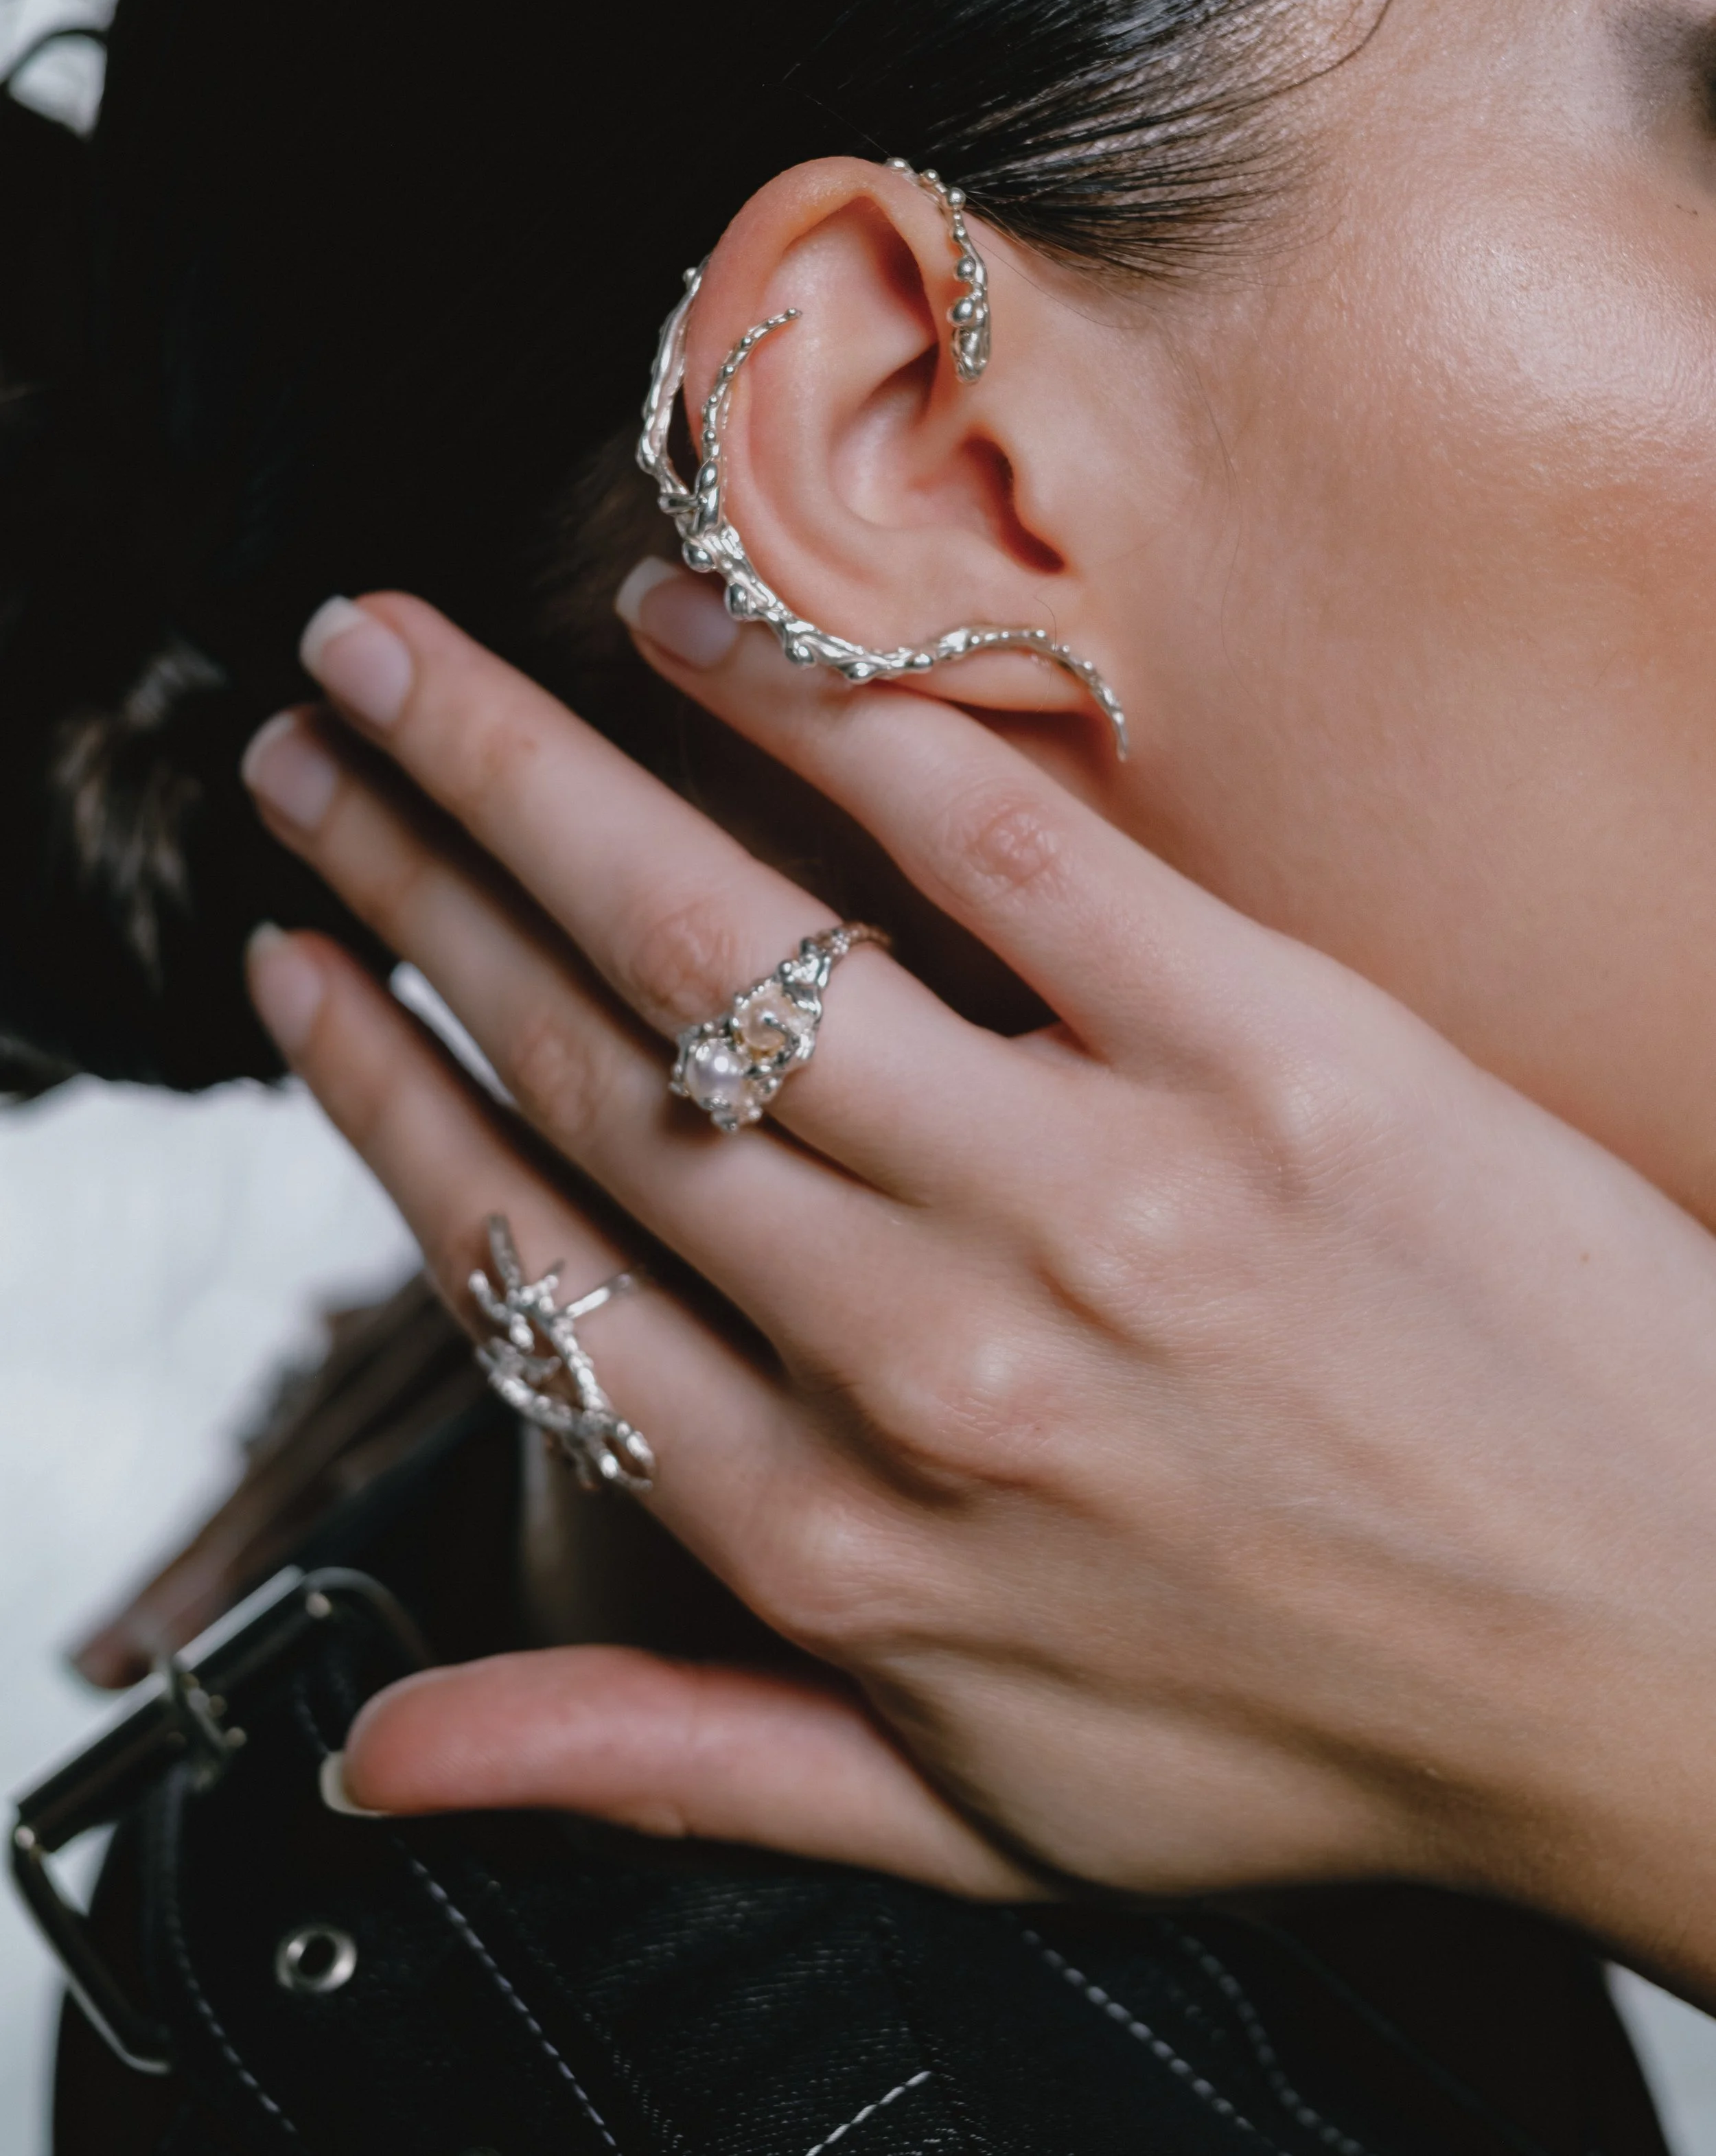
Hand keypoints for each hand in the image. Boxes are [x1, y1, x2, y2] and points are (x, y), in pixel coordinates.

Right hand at [242, 579, 1715, 1989]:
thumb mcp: (977, 1819)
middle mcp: (918, 1362)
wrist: (1675, 1669)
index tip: (295, 966)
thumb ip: (669, 1755)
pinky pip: (983, 841)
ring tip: (405, 659)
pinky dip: (809, 711)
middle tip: (308, 742)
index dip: (373, 1090)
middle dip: (402, 880)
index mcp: (832, 1539)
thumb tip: (394, 1757)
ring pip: (715, 938)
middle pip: (581, 1064)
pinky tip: (689, 623)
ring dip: (521, 775)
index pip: (520, 1262)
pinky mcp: (1267, 1055)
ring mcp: (1088, 1197)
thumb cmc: (1325, 1737)